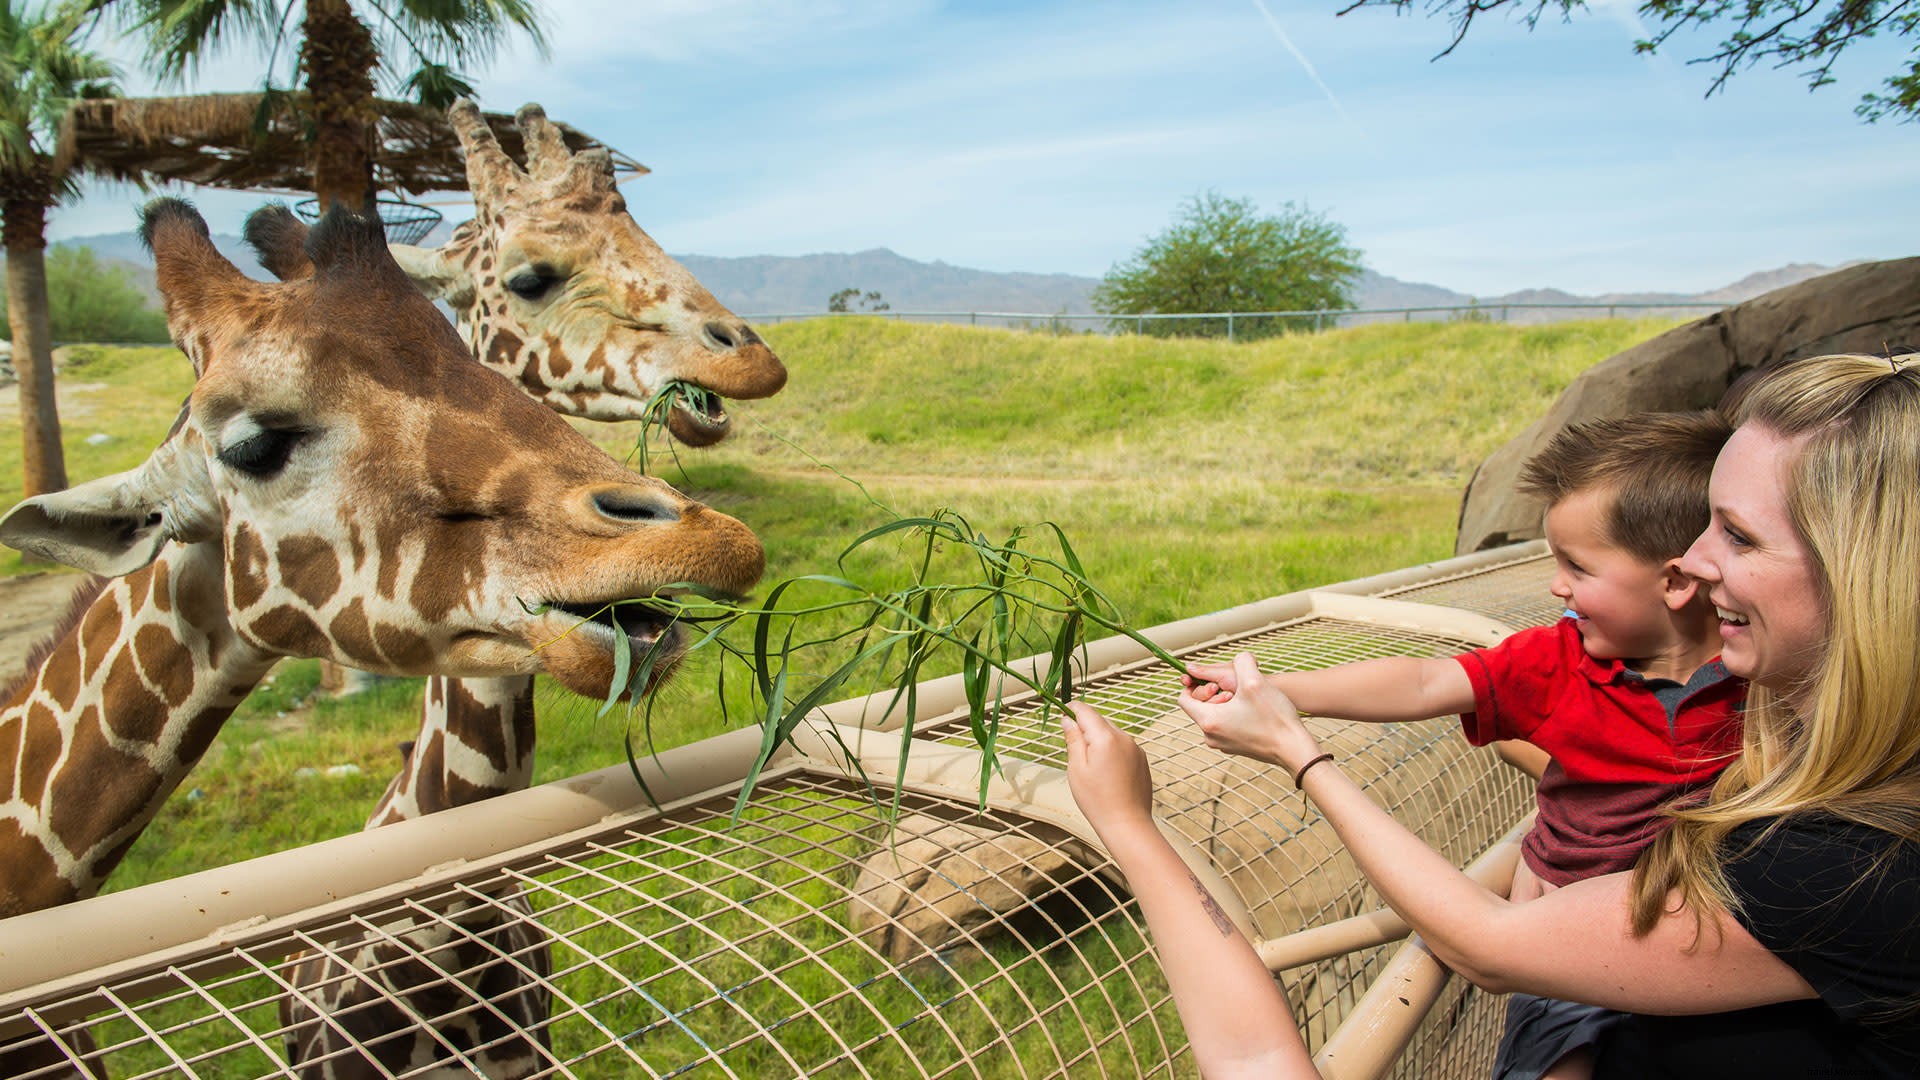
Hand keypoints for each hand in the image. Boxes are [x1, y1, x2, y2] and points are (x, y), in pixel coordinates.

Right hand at [1061, 702, 1156, 841]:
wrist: (1127, 824)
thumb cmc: (1097, 800)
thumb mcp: (1077, 769)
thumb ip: (1073, 740)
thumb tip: (1068, 720)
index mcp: (1105, 737)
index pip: (1086, 711)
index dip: (1072, 709)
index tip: (1063, 714)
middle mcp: (1124, 737)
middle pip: (1100, 721)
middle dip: (1085, 728)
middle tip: (1075, 751)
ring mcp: (1135, 748)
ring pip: (1112, 733)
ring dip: (1099, 740)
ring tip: (1092, 767)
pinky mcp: (1142, 759)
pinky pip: (1123, 746)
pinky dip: (1112, 750)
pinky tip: (1107, 773)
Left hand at [1178, 651, 1322, 770]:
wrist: (1294, 749)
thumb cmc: (1274, 718)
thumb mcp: (1255, 681)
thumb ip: (1241, 662)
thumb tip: (1237, 657)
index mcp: (1208, 721)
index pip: (1183, 699)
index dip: (1195, 684)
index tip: (1214, 681)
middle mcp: (1211, 736)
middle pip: (1199, 707)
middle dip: (1214, 693)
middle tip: (1234, 689)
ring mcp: (1223, 744)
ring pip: (1214, 715)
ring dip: (1226, 703)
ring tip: (1246, 700)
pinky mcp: (1236, 747)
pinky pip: (1226, 725)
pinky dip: (1234, 714)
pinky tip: (1253, 710)